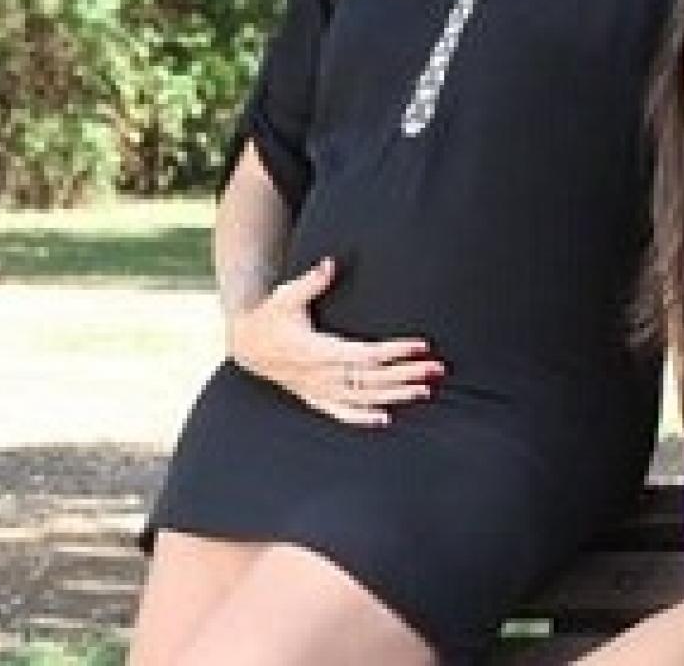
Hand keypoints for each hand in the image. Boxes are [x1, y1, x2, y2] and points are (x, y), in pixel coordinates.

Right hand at [228, 259, 436, 425]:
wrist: (246, 345)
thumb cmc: (270, 317)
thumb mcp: (285, 297)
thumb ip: (310, 282)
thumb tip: (330, 263)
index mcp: (316, 351)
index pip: (364, 354)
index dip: (394, 351)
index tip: (420, 346)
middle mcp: (319, 374)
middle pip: (371, 378)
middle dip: (406, 374)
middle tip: (437, 369)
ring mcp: (317, 389)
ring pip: (362, 398)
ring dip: (395, 395)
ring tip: (425, 391)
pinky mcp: (313, 397)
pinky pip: (339, 412)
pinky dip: (361, 417)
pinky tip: (385, 419)